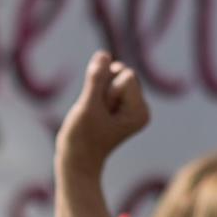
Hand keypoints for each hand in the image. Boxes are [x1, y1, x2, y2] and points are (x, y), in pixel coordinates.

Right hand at [56, 51, 149, 172]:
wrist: (76, 162)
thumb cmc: (81, 139)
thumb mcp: (87, 107)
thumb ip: (96, 79)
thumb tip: (103, 54)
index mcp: (140, 111)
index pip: (127, 76)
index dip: (107, 90)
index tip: (100, 114)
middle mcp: (140, 107)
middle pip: (122, 72)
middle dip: (103, 88)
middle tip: (95, 114)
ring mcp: (130, 106)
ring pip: (112, 75)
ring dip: (97, 91)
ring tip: (93, 115)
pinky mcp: (119, 104)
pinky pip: (106, 81)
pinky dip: (95, 94)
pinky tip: (94, 114)